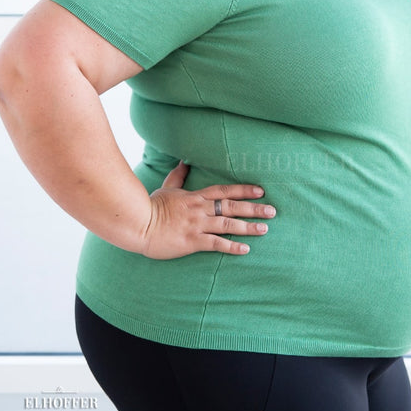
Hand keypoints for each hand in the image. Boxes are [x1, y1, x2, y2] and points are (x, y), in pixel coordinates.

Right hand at [140, 162, 275, 259]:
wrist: (137, 223)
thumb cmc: (151, 206)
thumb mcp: (167, 188)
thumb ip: (178, 176)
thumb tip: (184, 161)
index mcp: (196, 196)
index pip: (225, 191)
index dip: (244, 190)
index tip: (261, 190)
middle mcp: (200, 209)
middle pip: (232, 207)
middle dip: (254, 208)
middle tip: (273, 211)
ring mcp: (197, 225)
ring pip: (228, 224)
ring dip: (248, 227)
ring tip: (265, 229)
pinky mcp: (191, 241)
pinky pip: (216, 244)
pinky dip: (231, 246)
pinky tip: (246, 249)